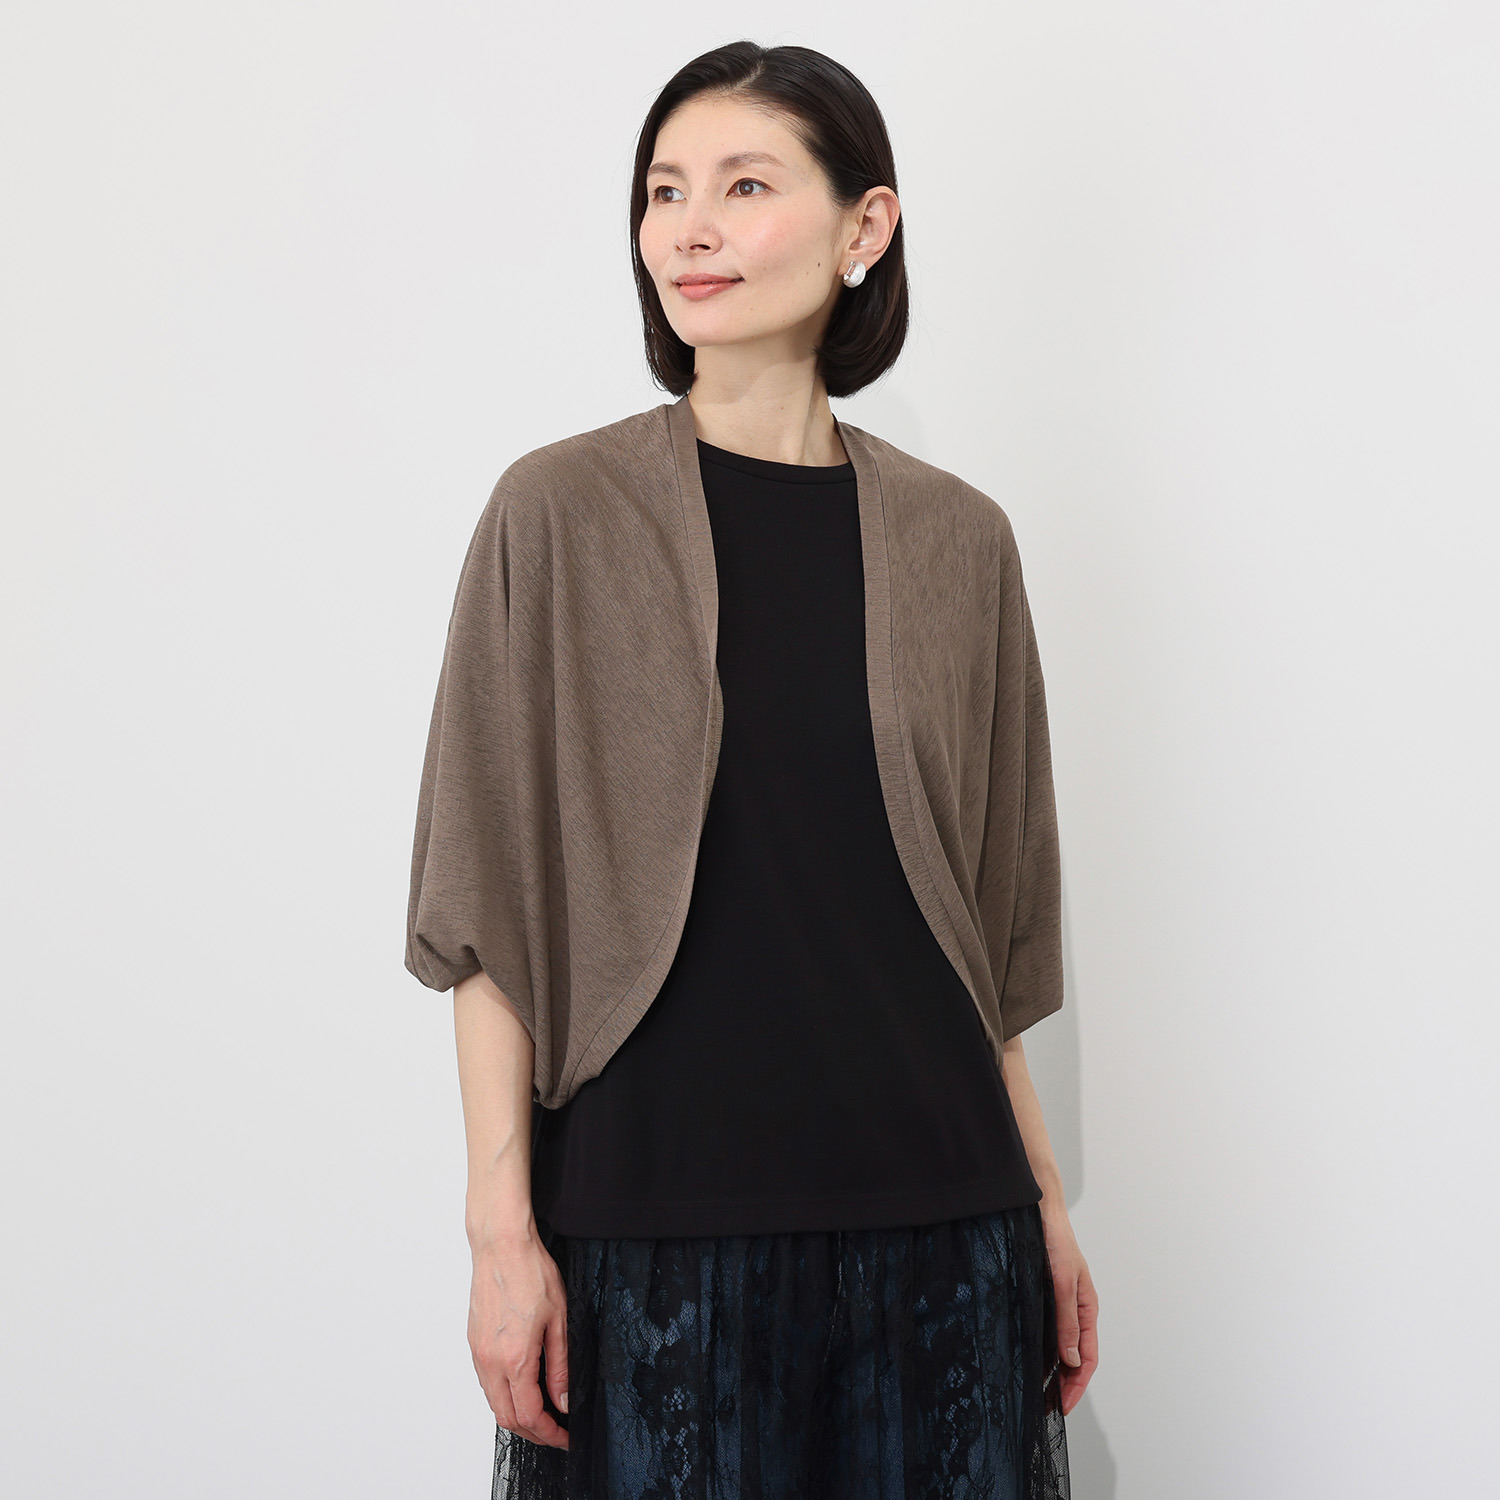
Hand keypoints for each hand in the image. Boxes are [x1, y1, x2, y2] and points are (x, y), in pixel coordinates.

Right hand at [467, 1230, 569, 1448]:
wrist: (501, 1245)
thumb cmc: (531, 1273)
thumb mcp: (559, 1320)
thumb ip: (560, 1366)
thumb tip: (564, 1400)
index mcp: (515, 1359)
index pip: (529, 1415)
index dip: (549, 1433)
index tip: (564, 1437)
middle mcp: (490, 1361)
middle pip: (507, 1418)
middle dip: (533, 1432)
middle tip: (555, 1431)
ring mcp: (478, 1353)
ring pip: (494, 1403)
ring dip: (516, 1416)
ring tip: (542, 1413)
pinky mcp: (473, 1342)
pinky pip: (486, 1383)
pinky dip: (503, 1396)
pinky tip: (522, 1388)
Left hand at [1040, 1204, 1097, 1415]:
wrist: (1039, 1210)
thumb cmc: (1055, 1241)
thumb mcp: (1063, 1282)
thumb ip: (1067, 1320)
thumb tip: (1071, 1361)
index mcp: (1086, 1308)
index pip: (1087, 1357)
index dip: (1076, 1385)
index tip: (1061, 1406)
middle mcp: (1075, 1310)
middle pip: (1075, 1358)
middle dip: (1065, 1385)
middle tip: (1046, 1408)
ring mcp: (1059, 1304)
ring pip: (1060, 1347)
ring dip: (1053, 1371)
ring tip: (1038, 1394)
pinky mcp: (1044, 1297)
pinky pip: (1046, 1332)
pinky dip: (1042, 1351)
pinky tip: (1029, 1361)